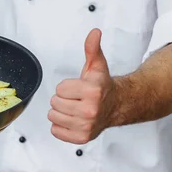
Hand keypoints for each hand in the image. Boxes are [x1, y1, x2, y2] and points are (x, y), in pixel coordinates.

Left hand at [48, 29, 115, 144]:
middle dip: (63, 99)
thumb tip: (94, 33)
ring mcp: (86, 125)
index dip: (66, 87)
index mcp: (93, 91)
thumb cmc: (102, 87)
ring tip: (74, 109)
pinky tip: (72, 120)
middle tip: (76, 99)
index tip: (78, 88)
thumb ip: (92, 48)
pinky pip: (56, 131)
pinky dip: (61, 126)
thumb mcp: (96, 65)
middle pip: (54, 103)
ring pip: (53, 117)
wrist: (117, 106)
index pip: (59, 89)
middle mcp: (90, 110)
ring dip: (60, 112)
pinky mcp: (82, 138)